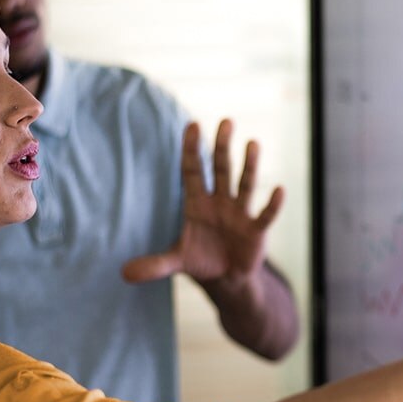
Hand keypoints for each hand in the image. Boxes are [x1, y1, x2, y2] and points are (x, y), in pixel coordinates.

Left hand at [122, 119, 283, 288]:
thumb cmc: (201, 261)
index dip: (192, 149)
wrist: (226, 279)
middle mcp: (220, 202)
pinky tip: (279, 190)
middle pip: (221, 169)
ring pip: (245, 184)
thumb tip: (123, 274)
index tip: (192, 124)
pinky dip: (273, 204)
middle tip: (226, 122)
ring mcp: (239, 213)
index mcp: (197, 203)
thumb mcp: (176, 261)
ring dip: (249, 165)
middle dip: (222, 146)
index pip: (193, 170)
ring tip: (252, 143)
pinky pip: (265, 214)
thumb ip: (154, 264)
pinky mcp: (256, 230)